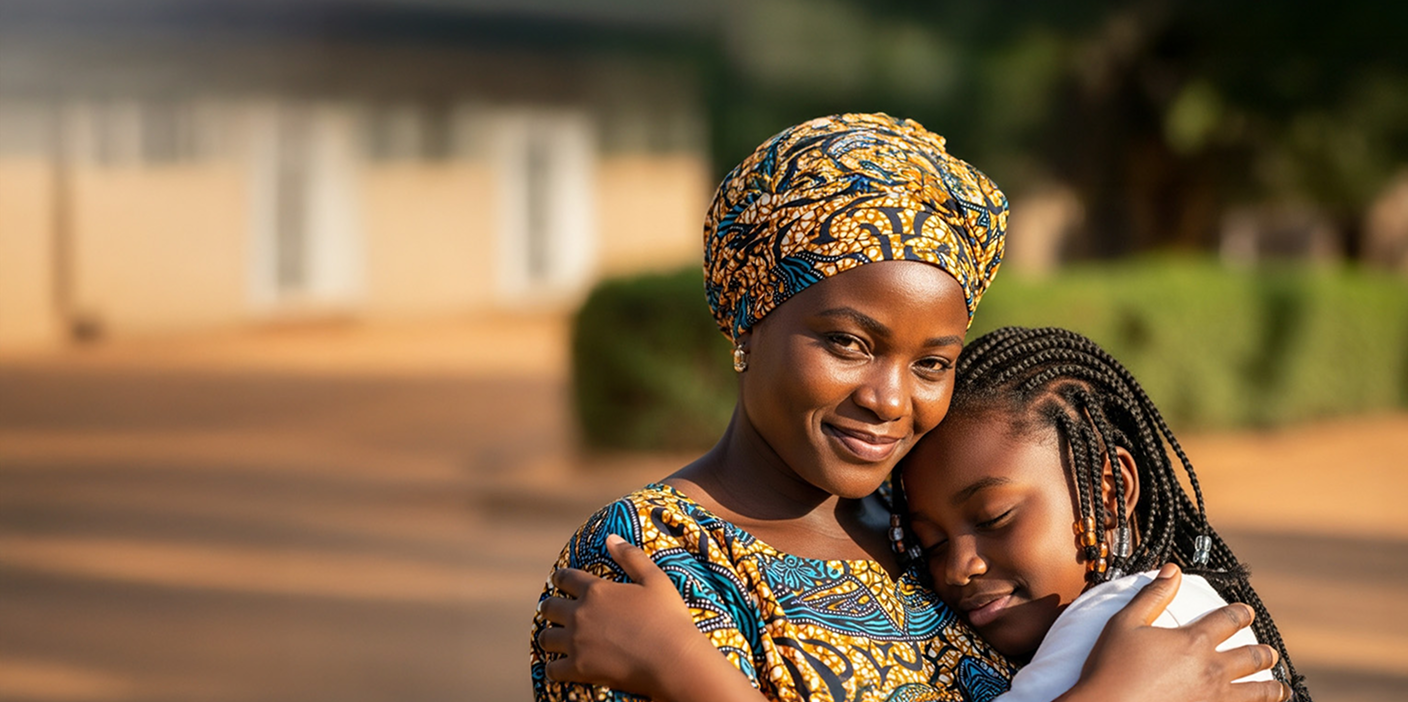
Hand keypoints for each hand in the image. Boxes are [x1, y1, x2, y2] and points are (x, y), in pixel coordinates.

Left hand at [536, 534, 703, 697]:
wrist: (672, 660)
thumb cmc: (668, 619)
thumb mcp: (655, 580)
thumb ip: (631, 557)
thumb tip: (610, 538)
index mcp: (596, 591)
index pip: (566, 578)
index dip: (560, 578)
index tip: (559, 580)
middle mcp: (580, 614)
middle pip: (550, 607)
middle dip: (550, 607)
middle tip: (552, 611)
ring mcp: (576, 642)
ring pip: (545, 638)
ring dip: (548, 637)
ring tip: (551, 639)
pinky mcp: (578, 669)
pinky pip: (552, 669)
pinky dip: (552, 668)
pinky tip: (556, 668)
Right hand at [1069, 564, 1290, 701]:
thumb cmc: (1111, 666)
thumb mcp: (1125, 622)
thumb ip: (1153, 595)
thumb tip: (1173, 570)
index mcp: (1193, 641)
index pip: (1228, 620)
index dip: (1240, 613)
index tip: (1247, 611)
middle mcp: (1211, 669)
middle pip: (1251, 658)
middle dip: (1264, 653)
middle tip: (1271, 652)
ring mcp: (1213, 698)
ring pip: (1256, 692)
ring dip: (1272, 688)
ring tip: (1280, 687)